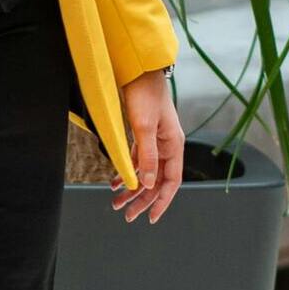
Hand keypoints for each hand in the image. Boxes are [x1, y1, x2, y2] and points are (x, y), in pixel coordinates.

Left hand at [109, 68, 183, 223]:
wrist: (138, 72)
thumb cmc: (144, 95)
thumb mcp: (144, 127)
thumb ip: (147, 156)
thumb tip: (149, 183)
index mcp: (174, 145)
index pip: (172, 181)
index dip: (162, 201)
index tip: (150, 218)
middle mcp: (167, 145)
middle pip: (157, 181)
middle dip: (142, 200)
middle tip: (126, 216)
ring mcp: (156, 141)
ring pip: (146, 173)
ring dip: (131, 189)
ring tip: (116, 203)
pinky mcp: (143, 136)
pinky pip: (137, 162)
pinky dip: (127, 173)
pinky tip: (114, 183)